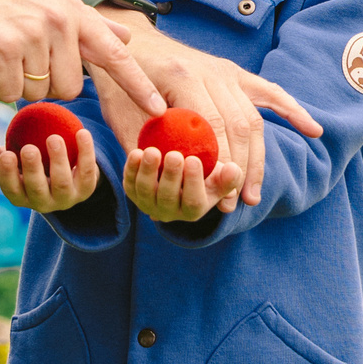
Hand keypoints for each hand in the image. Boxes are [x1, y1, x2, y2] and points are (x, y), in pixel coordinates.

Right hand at [0, 0, 158, 108]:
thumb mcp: (44, 3)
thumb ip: (85, 26)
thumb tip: (126, 39)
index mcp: (70, 11)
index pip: (115, 54)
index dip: (139, 85)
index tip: (161, 109)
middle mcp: (58, 21)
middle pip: (69, 88)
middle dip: (41, 84)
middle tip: (14, 55)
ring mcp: (32, 35)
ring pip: (38, 94)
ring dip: (13, 84)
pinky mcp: (5, 51)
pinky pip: (6, 93)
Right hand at [0, 129, 99, 212]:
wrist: (67, 176)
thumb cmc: (30, 167)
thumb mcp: (11, 162)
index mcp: (21, 196)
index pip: (12, 189)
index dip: (8, 175)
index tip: (6, 154)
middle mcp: (43, 203)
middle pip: (37, 189)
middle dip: (32, 170)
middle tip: (29, 148)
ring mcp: (66, 198)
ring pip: (62, 183)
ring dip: (58, 160)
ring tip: (53, 138)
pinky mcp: (86, 190)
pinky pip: (88, 172)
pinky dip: (86, 153)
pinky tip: (82, 132)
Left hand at [92, 28, 317, 209]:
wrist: (126, 40)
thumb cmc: (118, 79)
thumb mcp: (120, 109)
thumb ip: (144, 139)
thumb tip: (164, 177)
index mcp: (182, 77)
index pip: (213, 127)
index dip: (219, 165)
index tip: (217, 198)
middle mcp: (211, 71)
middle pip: (239, 125)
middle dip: (241, 169)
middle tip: (236, 203)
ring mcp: (226, 70)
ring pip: (254, 117)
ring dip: (257, 158)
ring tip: (252, 192)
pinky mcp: (234, 73)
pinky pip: (268, 92)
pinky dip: (292, 111)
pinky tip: (313, 130)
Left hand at [124, 145, 241, 222]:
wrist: (176, 171)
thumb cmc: (204, 173)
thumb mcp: (218, 176)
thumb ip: (229, 175)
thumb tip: (233, 169)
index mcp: (193, 210)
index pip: (193, 202)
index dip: (193, 182)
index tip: (194, 160)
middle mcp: (169, 212)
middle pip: (168, 198)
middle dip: (171, 176)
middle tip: (174, 154)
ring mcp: (148, 203)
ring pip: (145, 191)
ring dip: (148, 171)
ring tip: (152, 151)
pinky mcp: (133, 193)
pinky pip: (129, 183)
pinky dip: (131, 169)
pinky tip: (136, 153)